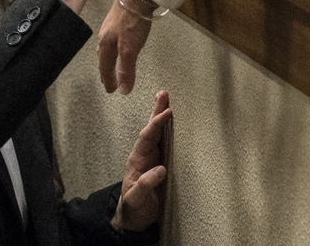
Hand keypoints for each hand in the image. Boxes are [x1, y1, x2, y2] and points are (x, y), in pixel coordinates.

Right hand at [97, 0, 152, 94]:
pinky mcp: (118, 19)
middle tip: (108, 81)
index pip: (105, 67)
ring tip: (111, 65)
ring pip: (107, 48)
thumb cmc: (132, 20)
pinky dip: (114, 47)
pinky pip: (112, 39)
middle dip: (106, 71)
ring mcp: (111, 27)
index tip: (111, 90)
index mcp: (106, 45)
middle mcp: (105, 36)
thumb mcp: (130, 48)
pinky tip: (119, 44)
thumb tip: (123, 90)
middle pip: (104, 58)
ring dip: (109, 59)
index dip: (108, 80)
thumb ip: (126, 69)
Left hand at [111, 90, 171, 231]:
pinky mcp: (161, 163)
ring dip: (161, 116)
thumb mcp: (137, 198)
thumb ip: (145, 185)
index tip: (166, 112)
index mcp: (137, 159)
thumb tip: (160, 170)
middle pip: (151, 129)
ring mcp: (153, 157)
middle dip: (157, 111)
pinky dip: (170, 130)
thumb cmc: (134, 206)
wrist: (134, 216)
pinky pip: (166, 143)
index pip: (147, 137)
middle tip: (163, 93)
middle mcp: (145, 154)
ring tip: (166, 98)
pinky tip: (175, 120)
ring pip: (158, 133)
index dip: (156, 124)